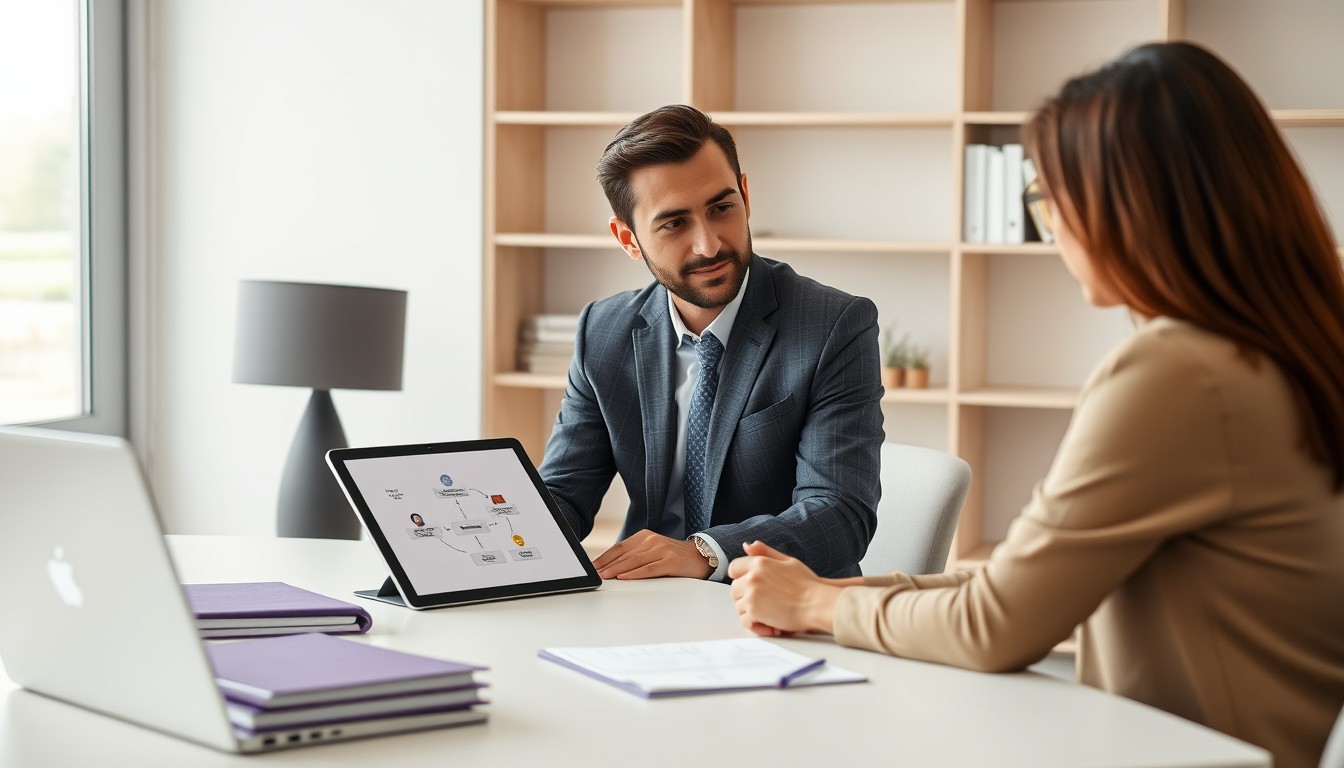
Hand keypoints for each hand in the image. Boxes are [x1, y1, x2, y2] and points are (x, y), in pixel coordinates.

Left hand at [592, 530, 712, 579]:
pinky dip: (635, 573)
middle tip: (595, 575)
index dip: (604, 558)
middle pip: (624, 554)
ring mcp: (662, 550)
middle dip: (607, 566)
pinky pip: (649, 568)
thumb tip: (611, 568)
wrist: (701, 557)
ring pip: (634, 561)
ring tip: (605, 577)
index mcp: (644, 536)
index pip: (619, 547)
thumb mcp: (652, 551)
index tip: (593, 567)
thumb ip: (634, 556)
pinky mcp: (670, 561)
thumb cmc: (673, 557)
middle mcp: (652, 540)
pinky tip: (624, 577)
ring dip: (617, 569)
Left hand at [728, 541, 843, 635]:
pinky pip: (745, 620)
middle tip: (764, 602)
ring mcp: (751, 594)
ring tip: (770, 614)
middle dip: (746, 596)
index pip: (734, 568)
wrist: (817, 604)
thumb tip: (747, 545)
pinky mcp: (753, 611)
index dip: (740, 577)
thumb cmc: (807, 584)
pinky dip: (756, 625)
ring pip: (738, 606)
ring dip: (752, 612)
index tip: (750, 586)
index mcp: (760, 563)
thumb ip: (765, 553)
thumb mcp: (788, 561)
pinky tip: (772, 625)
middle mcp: (752, 577)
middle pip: (734, 588)